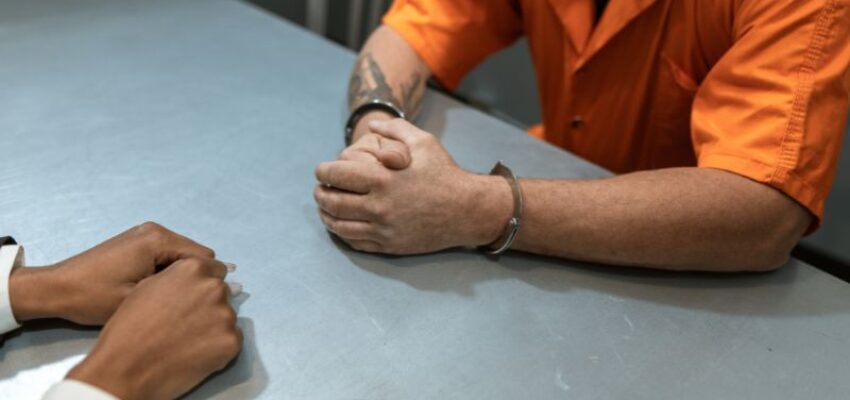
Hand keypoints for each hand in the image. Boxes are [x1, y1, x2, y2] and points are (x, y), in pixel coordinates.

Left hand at [9, 222, 215, 324]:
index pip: (205, 259)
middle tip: (183, 305)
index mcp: (158, 240)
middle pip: (196, 255)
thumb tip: (224, 287)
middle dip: (195, 279)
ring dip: (181, 277)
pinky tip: (157, 291)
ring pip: (183, 256)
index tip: (201, 305)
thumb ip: (182, 290)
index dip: (207, 283)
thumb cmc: (94, 297)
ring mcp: (146, 233)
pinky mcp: (138, 240)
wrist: (56, 289)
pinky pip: (168, 255)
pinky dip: (168, 272)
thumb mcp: (140, 298)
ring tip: (168, 300)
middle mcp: (156, 230)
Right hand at [67, 257, 240, 399]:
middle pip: (222, 293)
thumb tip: (201, 280)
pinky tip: (195, 354)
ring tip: (187, 341)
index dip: (201, 286)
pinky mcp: (231, 341)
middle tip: (186, 324)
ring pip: (226, 317)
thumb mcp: (147, 287)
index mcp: (193, 269)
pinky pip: (232, 339)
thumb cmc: (129, 328)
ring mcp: (225, 314)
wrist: (126, 368)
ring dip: (214, 326)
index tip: (190, 300)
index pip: (214, 270)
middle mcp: (213, 287)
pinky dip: (218, 346)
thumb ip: (177, 278)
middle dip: (209, 304)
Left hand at [314, 119, 511, 253]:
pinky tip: (341, 225)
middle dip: (321, 194)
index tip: (320, 170)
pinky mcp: (390, 245)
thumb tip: (371, 125)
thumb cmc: (445, 173)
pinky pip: (356, 242)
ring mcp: (383, 229)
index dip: (323, 172)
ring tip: (324, 208)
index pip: (338, 176)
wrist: (467, 210)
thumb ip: (395, 129)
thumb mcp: (423, 142)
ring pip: (340, 225)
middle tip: (319, 189)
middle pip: (334, 202)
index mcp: (383, 179)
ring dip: (326, 216)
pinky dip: (343, 234)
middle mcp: (379, 206)